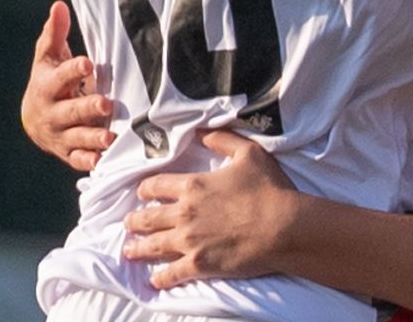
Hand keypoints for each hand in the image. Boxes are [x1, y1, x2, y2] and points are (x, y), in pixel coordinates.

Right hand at [20, 0, 114, 171]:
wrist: (34, 120)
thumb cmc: (48, 80)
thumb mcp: (48, 57)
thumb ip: (54, 33)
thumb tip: (59, 5)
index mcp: (47, 86)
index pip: (60, 77)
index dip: (73, 70)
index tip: (87, 63)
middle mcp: (53, 112)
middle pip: (70, 110)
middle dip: (87, 108)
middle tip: (106, 103)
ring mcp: (60, 134)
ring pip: (77, 137)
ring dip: (93, 137)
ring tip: (110, 137)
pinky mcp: (69, 152)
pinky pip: (79, 159)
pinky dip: (90, 161)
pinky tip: (104, 161)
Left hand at [121, 130, 301, 287]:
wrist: (284, 227)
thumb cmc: (270, 189)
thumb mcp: (249, 153)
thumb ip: (222, 139)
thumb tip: (200, 130)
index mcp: (193, 186)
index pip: (155, 186)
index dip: (144, 189)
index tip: (140, 193)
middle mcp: (184, 214)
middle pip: (148, 218)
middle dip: (134, 221)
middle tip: (128, 223)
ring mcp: (189, 241)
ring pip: (153, 246)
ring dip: (137, 248)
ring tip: (129, 251)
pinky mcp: (199, 264)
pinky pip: (171, 274)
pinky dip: (160, 278)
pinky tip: (154, 281)